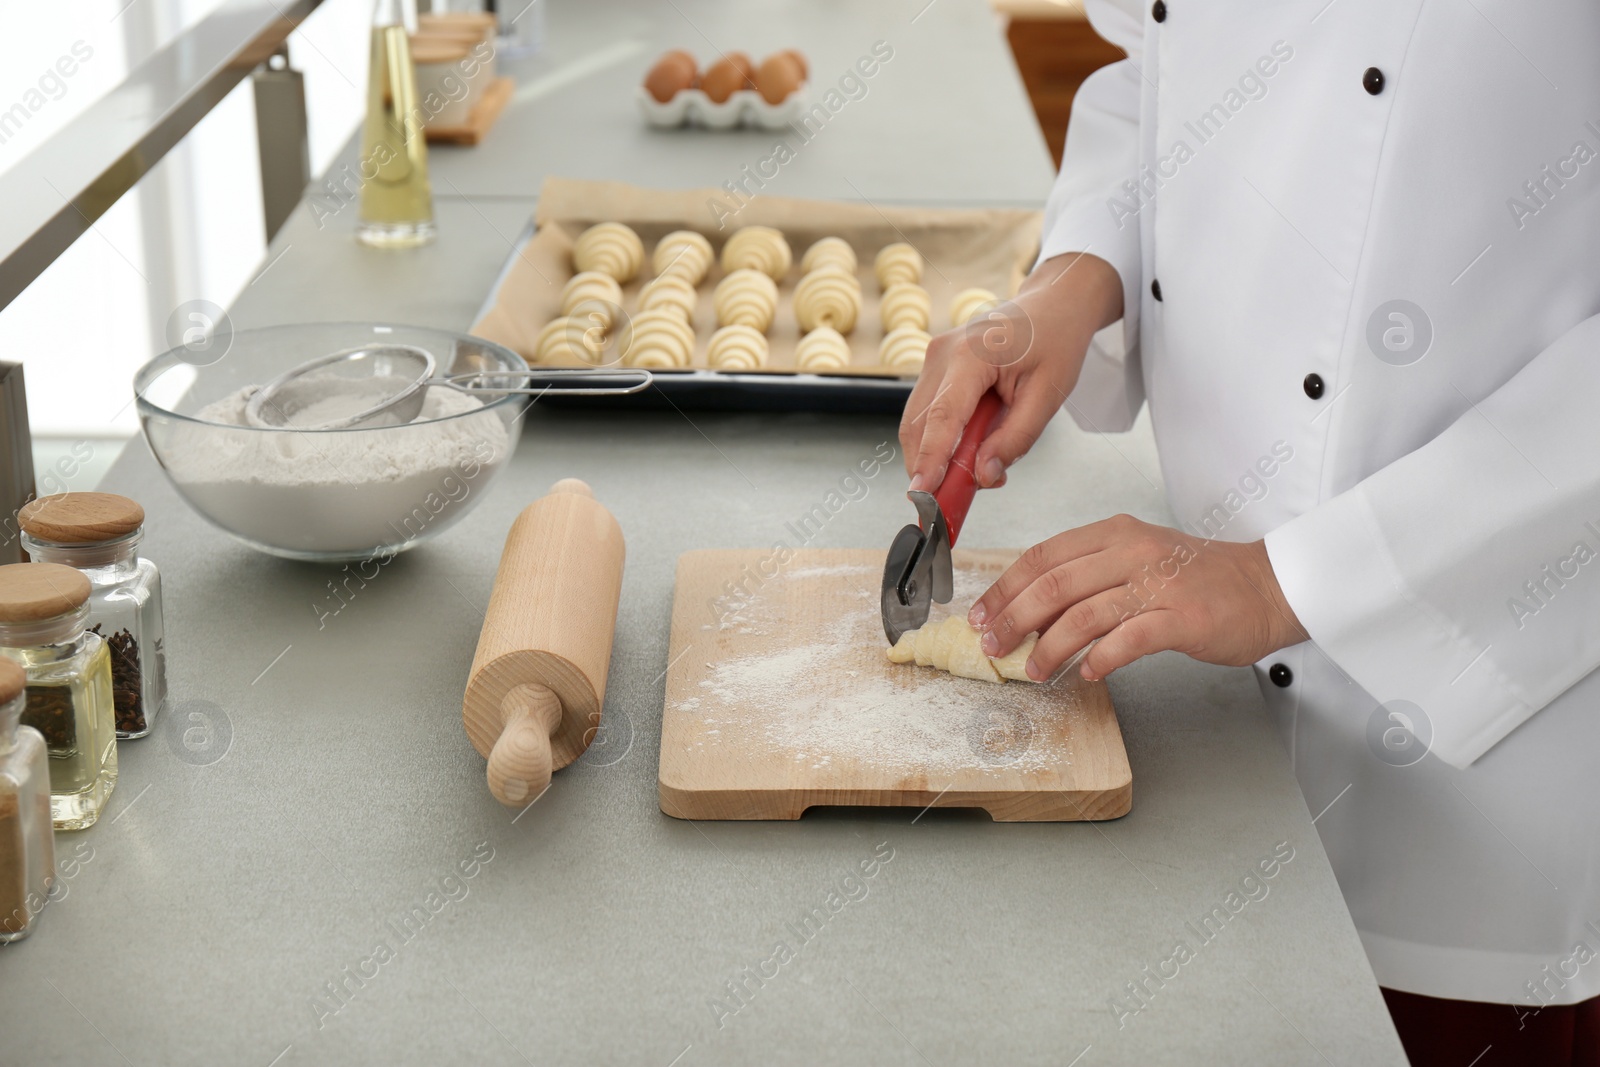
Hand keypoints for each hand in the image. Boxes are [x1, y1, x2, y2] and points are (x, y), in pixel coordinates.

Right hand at [899, 251, 1121, 492]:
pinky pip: (926, 415)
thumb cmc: (1055, 341)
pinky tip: (967, 452)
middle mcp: (941, 354)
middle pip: (919, 426)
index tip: (924, 493)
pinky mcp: (934, 369)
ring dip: (934, 457)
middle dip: (930, 468)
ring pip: (917, 424)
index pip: (942, 418)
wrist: (1053, 304)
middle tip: (952, 503)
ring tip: (969, 476)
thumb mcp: (1048, 395)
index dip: (930, 460)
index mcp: (971, 355)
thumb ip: (1015, 438)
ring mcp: (932, 359)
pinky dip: (939, 441)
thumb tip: (983, 475)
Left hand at [970, 515, 1308, 681]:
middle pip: (1053, 586)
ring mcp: (1158, 584)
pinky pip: (1127, 641)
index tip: (981, 614)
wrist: (1267, 586)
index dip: (1004, 587)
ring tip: (1034, 670)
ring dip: (1048, 648)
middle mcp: (1132, 552)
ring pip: (1082, 616)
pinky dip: (1099, 660)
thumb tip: (1031, 609)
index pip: (1042, 556)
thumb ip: (1088, 576)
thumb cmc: (1197, 578)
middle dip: (1013, 620)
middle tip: (994, 646)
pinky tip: (1085, 673)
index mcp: (1114, 533)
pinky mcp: (1182, 618)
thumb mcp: (1136, 558)